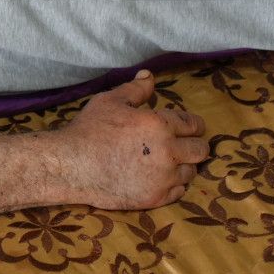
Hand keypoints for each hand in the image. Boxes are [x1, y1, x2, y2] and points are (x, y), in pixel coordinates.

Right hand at [56, 70, 209, 209]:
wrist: (72, 166)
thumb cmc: (90, 129)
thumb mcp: (110, 101)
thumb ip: (135, 89)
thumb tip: (149, 75)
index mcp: (160, 125)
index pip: (193, 124)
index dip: (194, 124)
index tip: (190, 126)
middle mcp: (168, 152)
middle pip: (201, 150)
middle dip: (196, 144)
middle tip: (184, 143)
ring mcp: (163, 178)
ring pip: (191, 172)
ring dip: (184, 165)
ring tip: (170, 161)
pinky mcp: (155, 198)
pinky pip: (179, 192)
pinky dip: (174, 184)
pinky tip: (160, 177)